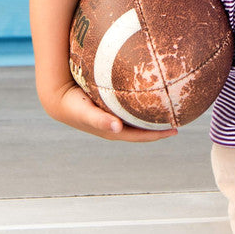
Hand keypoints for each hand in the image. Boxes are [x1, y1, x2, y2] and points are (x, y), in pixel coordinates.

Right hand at [45, 79, 177, 142]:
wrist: (57, 99)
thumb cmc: (72, 105)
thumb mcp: (85, 112)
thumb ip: (99, 120)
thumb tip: (117, 128)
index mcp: (113, 131)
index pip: (140, 136)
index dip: (157, 135)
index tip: (175, 130)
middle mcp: (115, 127)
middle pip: (142, 131)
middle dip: (159, 129)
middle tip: (177, 122)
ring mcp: (112, 119)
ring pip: (137, 121)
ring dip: (152, 119)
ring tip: (169, 111)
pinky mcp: (109, 109)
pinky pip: (130, 110)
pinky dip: (141, 108)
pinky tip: (150, 97)